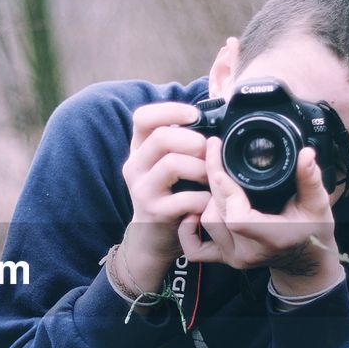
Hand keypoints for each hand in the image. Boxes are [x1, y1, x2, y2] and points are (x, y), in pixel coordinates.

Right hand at [119, 102, 211, 290]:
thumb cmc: (169, 196)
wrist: (152, 238)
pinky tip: (207, 201)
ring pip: (172, 164)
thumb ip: (180, 144)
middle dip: (193, 140)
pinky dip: (203, 198)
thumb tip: (214, 121)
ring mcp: (142, 190)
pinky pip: (185, 198)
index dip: (170, 110)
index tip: (194, 116)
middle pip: (160, 137)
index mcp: (139, 150)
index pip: (143, 117)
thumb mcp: (166, 166)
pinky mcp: (155, 212)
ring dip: (201, 169)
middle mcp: (134, 166)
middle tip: (208, 152)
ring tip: (211, 179)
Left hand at [177, 141, 343, 296]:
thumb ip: (311, 179)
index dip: (226, 191)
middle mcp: (248, 251)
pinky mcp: (224, 258)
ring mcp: (233, 256)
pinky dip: (189, 229)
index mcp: (272, 237)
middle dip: (214, 179)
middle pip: (218, 212)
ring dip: (207, 198)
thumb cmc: (312, 231)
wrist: (303, 260)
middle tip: (214, 150)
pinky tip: (195, 210)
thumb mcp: (318, 205)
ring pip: (206, 221)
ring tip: (215, 176)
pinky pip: (195, 248)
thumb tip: (306, 153)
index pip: (237, 218)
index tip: (222, 164)